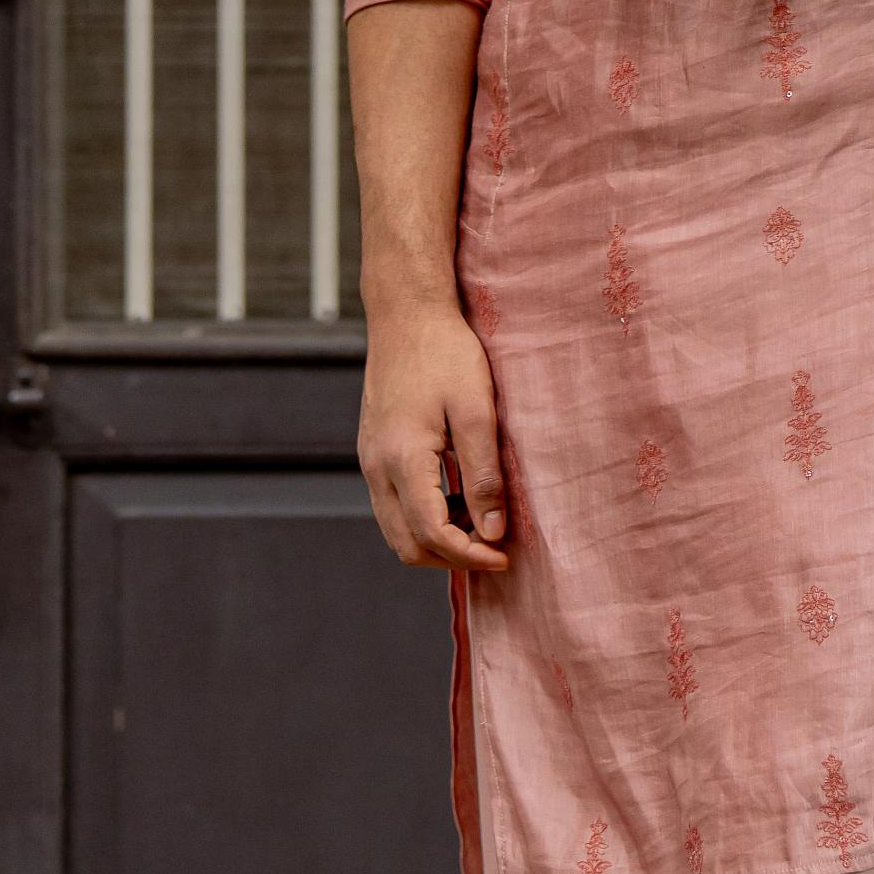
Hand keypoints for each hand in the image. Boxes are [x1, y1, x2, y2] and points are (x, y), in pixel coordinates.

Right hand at [358, 300, 513, 576]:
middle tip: (493, 547)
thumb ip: (484, 474)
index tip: (504, 555)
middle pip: (407, 545)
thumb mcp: (476, 410)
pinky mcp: (372, 453)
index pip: (432, 534)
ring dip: (437, 540)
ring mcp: (369, 461)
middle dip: (452, 558)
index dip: (470, 555)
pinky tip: (457, 498)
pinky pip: (392, 506)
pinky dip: (423, 519)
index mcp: (402, 459)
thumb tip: (493, 531)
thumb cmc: (445, 354)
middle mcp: (376, 468)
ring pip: (396, 530)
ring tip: (479, 523)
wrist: (406, 315)